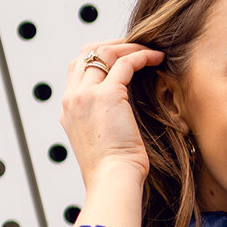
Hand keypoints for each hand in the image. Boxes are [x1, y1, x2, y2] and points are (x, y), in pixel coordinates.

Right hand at [60, 40, 164, 186]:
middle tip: (136, 46)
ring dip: (129, 46)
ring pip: (104, 52)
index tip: (121, 59)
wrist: (112, 182)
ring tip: (150, 50)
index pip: (77, 69)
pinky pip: (125, 63)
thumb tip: (120, 120)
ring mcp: (86, 94)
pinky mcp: (107, 95)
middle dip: (112, 44)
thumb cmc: (113, 173)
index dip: (98, 58)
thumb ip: (102, 124)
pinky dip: (142, 56)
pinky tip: (157, 58)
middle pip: (86, 53)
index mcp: (68, 110)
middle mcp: (72, 98)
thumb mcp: (99, 144)